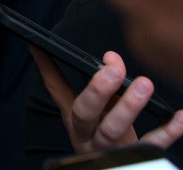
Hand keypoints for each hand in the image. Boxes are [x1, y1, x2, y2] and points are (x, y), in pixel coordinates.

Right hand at [30, 46, 182, 152]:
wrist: (108, 166)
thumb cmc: (92, 132)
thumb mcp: (73, 109)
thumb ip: (57, 80)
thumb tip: (37, 48)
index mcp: (75, 121)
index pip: (59, 93)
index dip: (51, 72)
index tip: (44, 47)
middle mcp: (89, 135)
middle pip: (87, 114)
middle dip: (98, 90)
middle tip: (113, 67)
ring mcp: (113, 147)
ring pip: (115, 129)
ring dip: (129, 106)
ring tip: (144, 83)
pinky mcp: (138, 155)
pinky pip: (153, 144)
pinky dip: (169, 131)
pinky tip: (180, 116)